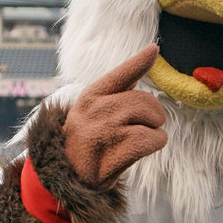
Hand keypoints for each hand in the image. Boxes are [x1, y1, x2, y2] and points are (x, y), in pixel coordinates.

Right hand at [63, 45, 167, 189]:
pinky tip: (148, 146)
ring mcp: (102, 133)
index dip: (139, 61)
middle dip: (155, 114)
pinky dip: (156, 142)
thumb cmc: (88, 139)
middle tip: (150, 124)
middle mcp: (95, 111)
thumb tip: (146, 57)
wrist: (65, 173)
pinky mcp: (110, 157)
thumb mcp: (96, 110)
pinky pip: (149, 141)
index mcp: (92, 96)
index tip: (154, 49)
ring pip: (150, 121)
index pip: (120, 74)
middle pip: (144, 101)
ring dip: (156, 130)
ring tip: (145, 137)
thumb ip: (120, 88)